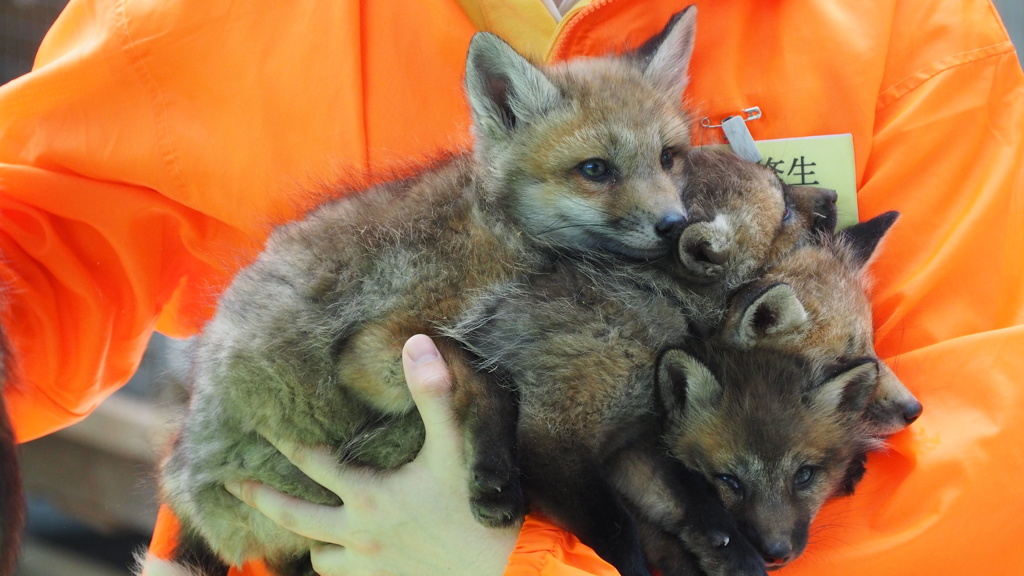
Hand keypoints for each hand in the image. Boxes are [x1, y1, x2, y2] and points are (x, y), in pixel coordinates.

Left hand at [225, 334, 518, 575]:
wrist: (503, 567)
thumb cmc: (474, 506)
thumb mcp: (454, 447)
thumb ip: (433, 395)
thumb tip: (417, 344)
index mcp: (366, 495)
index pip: (312, 463)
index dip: (284, 442)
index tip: (258, 426)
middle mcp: (357, 532)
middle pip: (294, 516)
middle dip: (261, 498)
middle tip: (233, 485)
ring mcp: (369, 564)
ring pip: (317, 557)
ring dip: (305, 539)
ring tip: (295, 524)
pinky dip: (336, 566)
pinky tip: (340, 558)